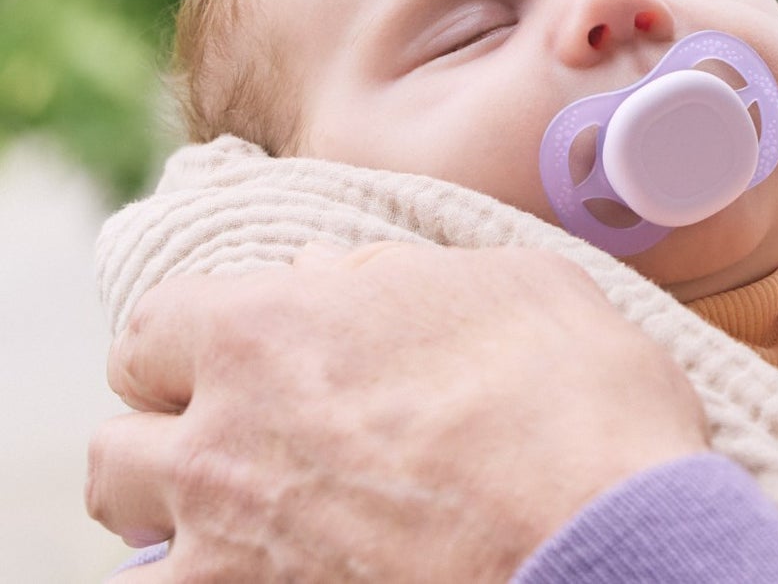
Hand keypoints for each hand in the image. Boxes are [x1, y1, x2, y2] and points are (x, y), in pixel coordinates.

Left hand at [87, 243, 708, 579]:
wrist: (611, 537)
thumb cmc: (572, 393)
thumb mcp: (501, 284)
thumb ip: (390, 277)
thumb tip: (321, 274)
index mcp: (267, 332)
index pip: (151, 329)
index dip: (192, 339)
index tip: (236, 351)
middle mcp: (222, 447)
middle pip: (117, 454)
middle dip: (165, 444)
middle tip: (237, 444)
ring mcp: (234, 561)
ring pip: (137, 561)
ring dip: (180, 537)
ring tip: (254, 527)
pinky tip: (297, 571)